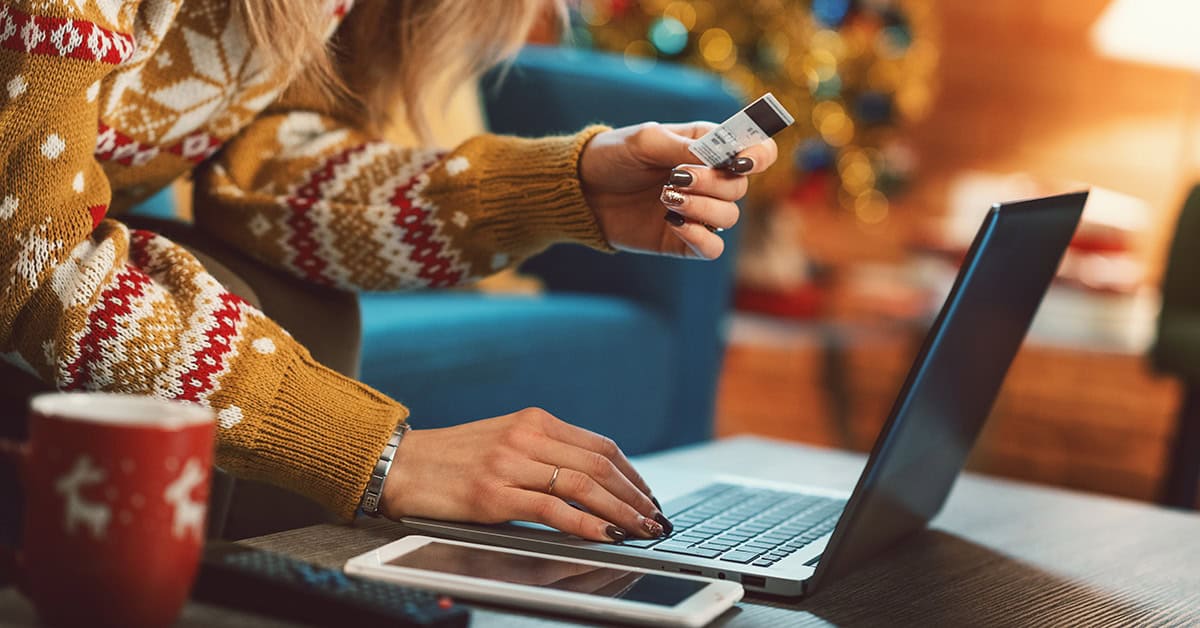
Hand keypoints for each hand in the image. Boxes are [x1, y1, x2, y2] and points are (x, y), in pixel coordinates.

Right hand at [380, 408, 670, 541]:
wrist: (400, 465)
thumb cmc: (451, 459)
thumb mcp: (504, 441)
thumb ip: (544, 452)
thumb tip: (592, 481)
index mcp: (534, 420)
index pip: (600, 446)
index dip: (632, 474)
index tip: (648, 496)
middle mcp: (526, 436)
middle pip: (599, 466)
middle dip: (634, 496)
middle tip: (655, 519)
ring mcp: (510, 464)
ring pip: (583, 486)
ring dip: (620, 512)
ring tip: (640, 530)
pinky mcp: (494, 494)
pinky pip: (552, 510)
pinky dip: (585, 524)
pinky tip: (604, 535)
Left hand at [578, 121, 777, 259]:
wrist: (582, 190)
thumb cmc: (614, 156)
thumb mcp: (645, 140)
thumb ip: (682, 146)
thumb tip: (713, 158)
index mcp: (709, 148)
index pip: (756, 152)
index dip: (758, 155)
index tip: (739, 161)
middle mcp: (710, 180)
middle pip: (740, 187)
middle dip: (711, 182)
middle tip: (675, 177)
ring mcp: (699, 212)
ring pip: (729, 217)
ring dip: (701, 207)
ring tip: (665, 197)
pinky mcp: (684, 240)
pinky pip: (713, 249)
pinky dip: (700, 237)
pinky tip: (674, 223)